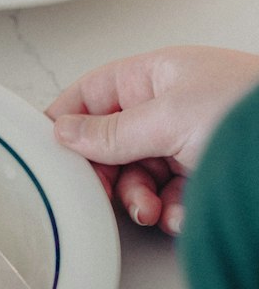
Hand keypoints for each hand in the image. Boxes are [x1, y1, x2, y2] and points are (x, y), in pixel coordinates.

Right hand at [46, 46, 258, 234]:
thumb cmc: (252, 113)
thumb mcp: (168, 117)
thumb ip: (111, 130)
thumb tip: (65, 131)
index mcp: (157, 75)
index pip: (92, 93)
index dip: (67, 121)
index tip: (50, 154)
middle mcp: (170, 106)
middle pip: (110, 143)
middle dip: (107, 173)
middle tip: (104, 192)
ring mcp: (186, 144)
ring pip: (136, 177)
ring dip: (138, 199)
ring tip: (152, 209)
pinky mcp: (202, 179)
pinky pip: (166, 199)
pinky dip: (170, 212)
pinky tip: (183, 214)